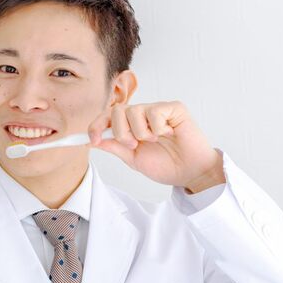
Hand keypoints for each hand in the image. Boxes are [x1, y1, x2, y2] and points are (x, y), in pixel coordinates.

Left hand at [87, 101, 225, 192]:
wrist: (190, 173)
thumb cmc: (166, 165)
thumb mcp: (133, 159)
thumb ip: (114, 147)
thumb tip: (92, 140)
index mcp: (130, 125)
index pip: (107, 117)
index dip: (96, 126)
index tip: (92, 140)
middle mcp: (142, 114)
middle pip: (116, 111)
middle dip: (120, 132)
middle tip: (133, 145)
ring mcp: (157, 110)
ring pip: (134, 110)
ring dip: (141, 132)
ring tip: (154, 141)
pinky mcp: (174, 108)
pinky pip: (155, 111)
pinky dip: (158, 128)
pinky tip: (169, 134)